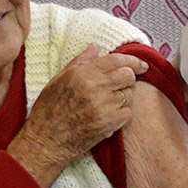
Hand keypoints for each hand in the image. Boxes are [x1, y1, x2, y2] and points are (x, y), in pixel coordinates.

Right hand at [6, 44, 147, 187]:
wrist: (45, 140)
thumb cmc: (49, 109)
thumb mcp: (58, 79)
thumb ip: (80, 61)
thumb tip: (95, 47)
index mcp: (83, 74)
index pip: (116, 60)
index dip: (133, 61)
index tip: (141, 64)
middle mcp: (95, 88)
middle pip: (128, 76)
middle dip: (128, 78)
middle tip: (121, 84)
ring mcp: (103, 107)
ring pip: (130, 95)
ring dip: (124, 97)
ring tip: (110, 102)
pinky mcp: (108, 124)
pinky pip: (128, 113)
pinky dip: (122, 113)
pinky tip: (110, 115)